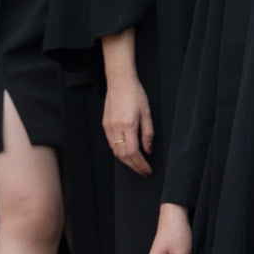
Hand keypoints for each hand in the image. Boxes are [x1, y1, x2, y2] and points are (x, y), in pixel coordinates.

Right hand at [102, 29, 152, 176]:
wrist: (120, 81)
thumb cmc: (135, 94)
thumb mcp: (147, 113)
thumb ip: (148, 134)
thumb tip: (148, 151)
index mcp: (128, 124)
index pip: (134, 152)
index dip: (141, 164)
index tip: (148, 170)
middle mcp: (116, 127)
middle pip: (124, 155)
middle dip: (135, 167)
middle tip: (144, 172)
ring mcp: (108, 127)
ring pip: (116, 152)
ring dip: (127, 162)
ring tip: (137, 166)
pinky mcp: (105, 125)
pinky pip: (111, 145)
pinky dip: (120, 153)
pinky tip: (128, 155)